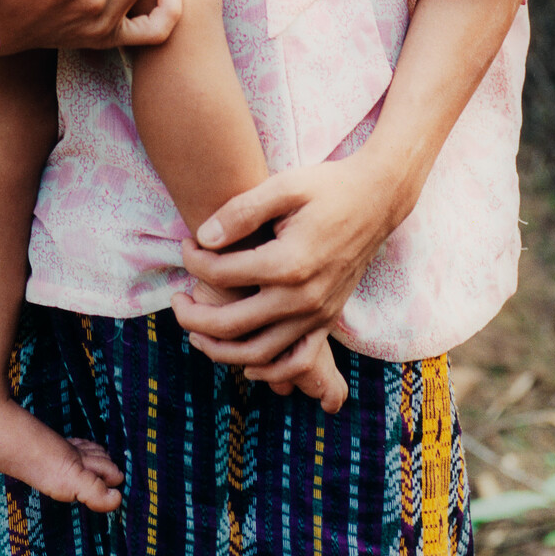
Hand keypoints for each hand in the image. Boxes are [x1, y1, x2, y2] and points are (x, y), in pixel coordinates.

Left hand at [168, 157, 396, 373]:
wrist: (379, 198)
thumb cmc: (329, 187)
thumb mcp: (284, 186)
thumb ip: (241, 211)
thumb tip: (204, 237)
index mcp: (288, 262)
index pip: (222, 273)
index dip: (194, 260)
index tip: (186, 244)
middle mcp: (303, 297)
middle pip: (231, 324)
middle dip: (193, 317)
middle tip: (176, 301)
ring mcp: (317, 314)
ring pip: (258, 353)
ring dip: (220, 350)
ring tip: (196, 333)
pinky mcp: (327, 320)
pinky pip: (295, 361)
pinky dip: (267, 369)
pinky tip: (244, 361)